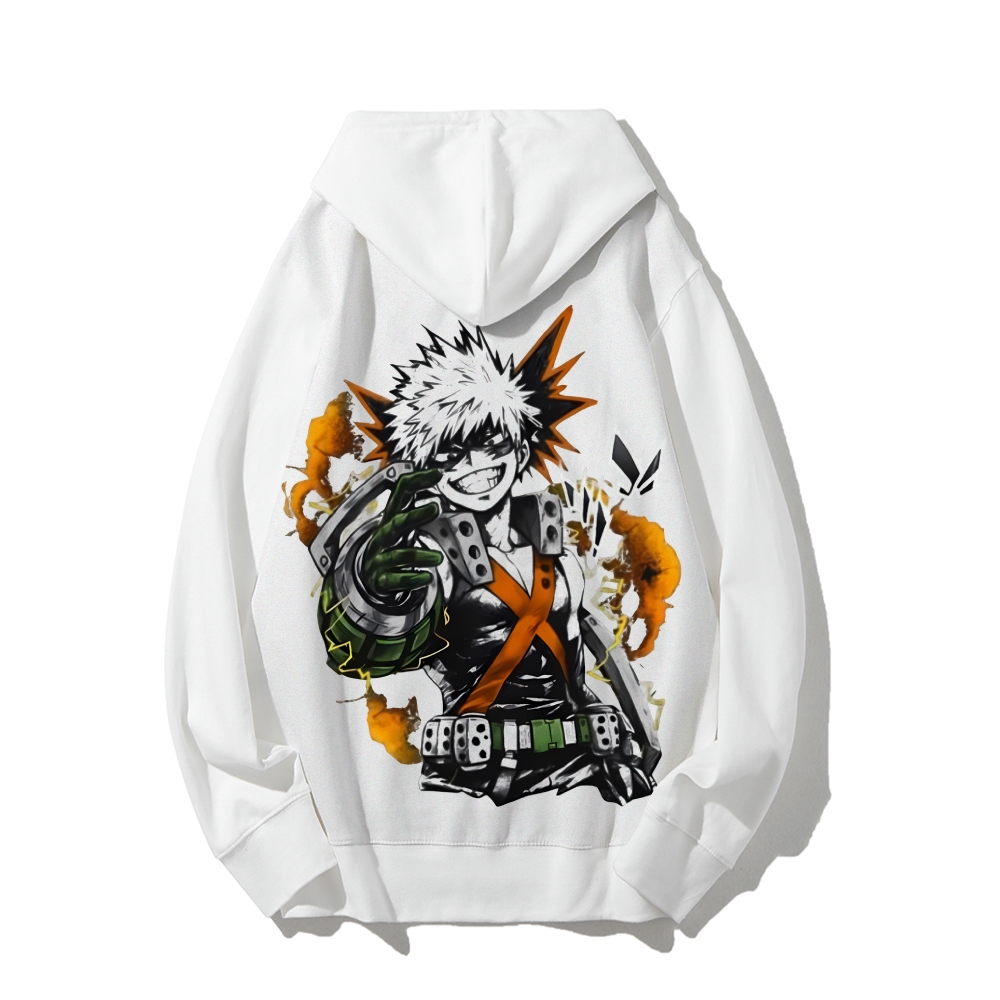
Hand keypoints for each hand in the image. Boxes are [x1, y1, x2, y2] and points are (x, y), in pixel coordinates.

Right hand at [361, 468, 443, 593]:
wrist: (369, 576)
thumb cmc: (392, 545)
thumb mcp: (402, 524)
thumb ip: (418, 507)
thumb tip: (439, 480)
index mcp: (392, 518)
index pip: (402, 493)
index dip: (418, 482)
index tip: (438, 474)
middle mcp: (384, 535)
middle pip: (397, 523)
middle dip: (415, 515)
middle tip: (435, 507)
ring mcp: (380, 557)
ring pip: (399, 555)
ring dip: (420, 555)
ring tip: (438, 558)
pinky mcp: (381, 579)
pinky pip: (395, 580)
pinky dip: (412, 579)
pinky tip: (426, 578)